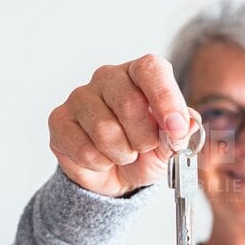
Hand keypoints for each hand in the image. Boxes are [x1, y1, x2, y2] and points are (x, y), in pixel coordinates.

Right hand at [48, 54, 199, 196]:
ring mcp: (80, 96)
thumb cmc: (147, 151)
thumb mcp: (172, 145)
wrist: (118, 176)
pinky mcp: (59, 119)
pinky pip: (84, 148)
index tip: (175, 128)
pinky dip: (100, 163)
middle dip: (144, 138)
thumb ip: (181, 133)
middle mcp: (108, 77)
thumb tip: (185, 124)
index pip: (151, 69)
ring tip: (124, 154)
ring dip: (122, 153)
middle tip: (145, 147)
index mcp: (140, 74)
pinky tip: (103, 159)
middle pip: (129, 104)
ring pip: (104, 131)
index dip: (165, 98)